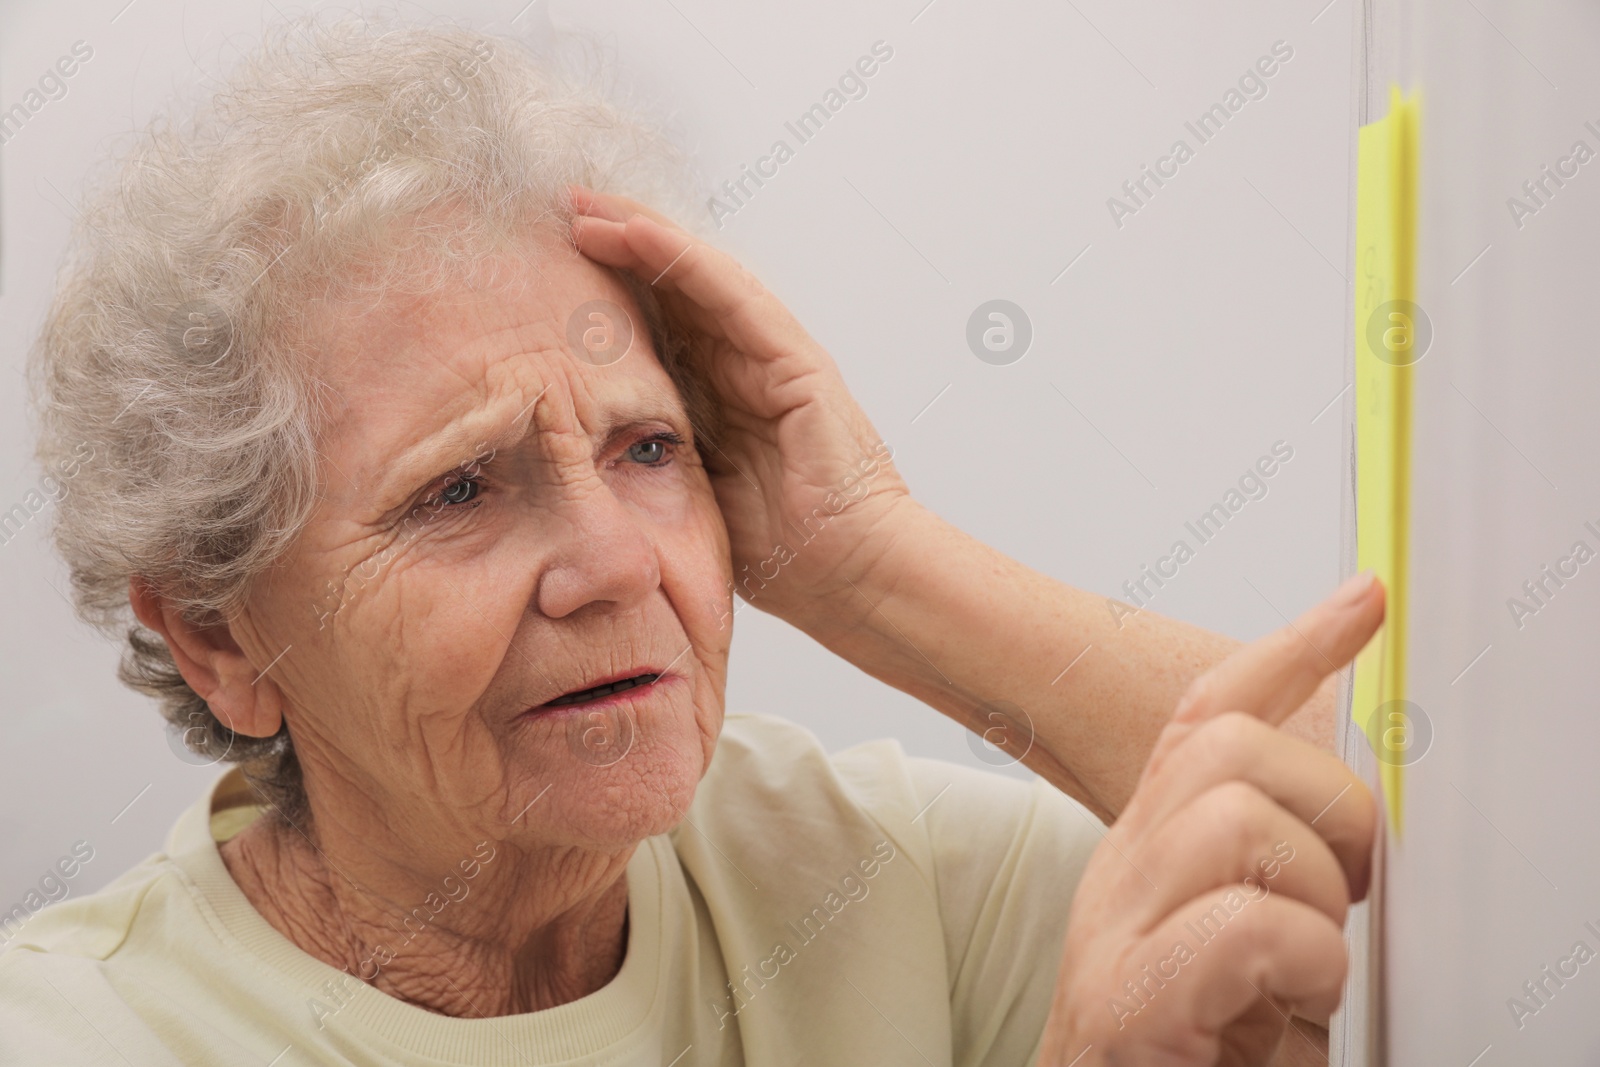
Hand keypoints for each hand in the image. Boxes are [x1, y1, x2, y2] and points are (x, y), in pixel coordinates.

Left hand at [568, 186, 916, 626]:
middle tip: (559, 210)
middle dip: (616, 246)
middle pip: (673, 289)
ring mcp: (774, 358)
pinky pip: (732, 296)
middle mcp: (745, 367)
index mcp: (719, 398)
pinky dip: (684, 259)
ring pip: (698, 277)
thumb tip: (571, 446)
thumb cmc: (780, 555)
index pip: (657, 325)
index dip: (606, 290)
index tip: (545, 267)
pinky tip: (639, 232)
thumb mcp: (685, 494)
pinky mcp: (796, 361)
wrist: (849, 578)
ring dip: (640, 236)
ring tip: (585, 206)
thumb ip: (647, 457)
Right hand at [1036, 572, 1382, 1065]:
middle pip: (1226, 746)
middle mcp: (1121, 876)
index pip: (1207, 716)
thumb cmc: (1191, 1061)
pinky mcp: (1131, 1004)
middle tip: (1353, 892)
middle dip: (1331, 802)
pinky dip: (1299, 960)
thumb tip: (1354, 822)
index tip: (1362, 601)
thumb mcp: (1245, 956)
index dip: (1290, 649)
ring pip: (1235, 814)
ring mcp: (1116, 935)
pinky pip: (1243, 923)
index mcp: (1149, 855)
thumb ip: (1273, 880)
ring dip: (1315, 894)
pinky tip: (1286, 1008)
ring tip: (1309, 970)